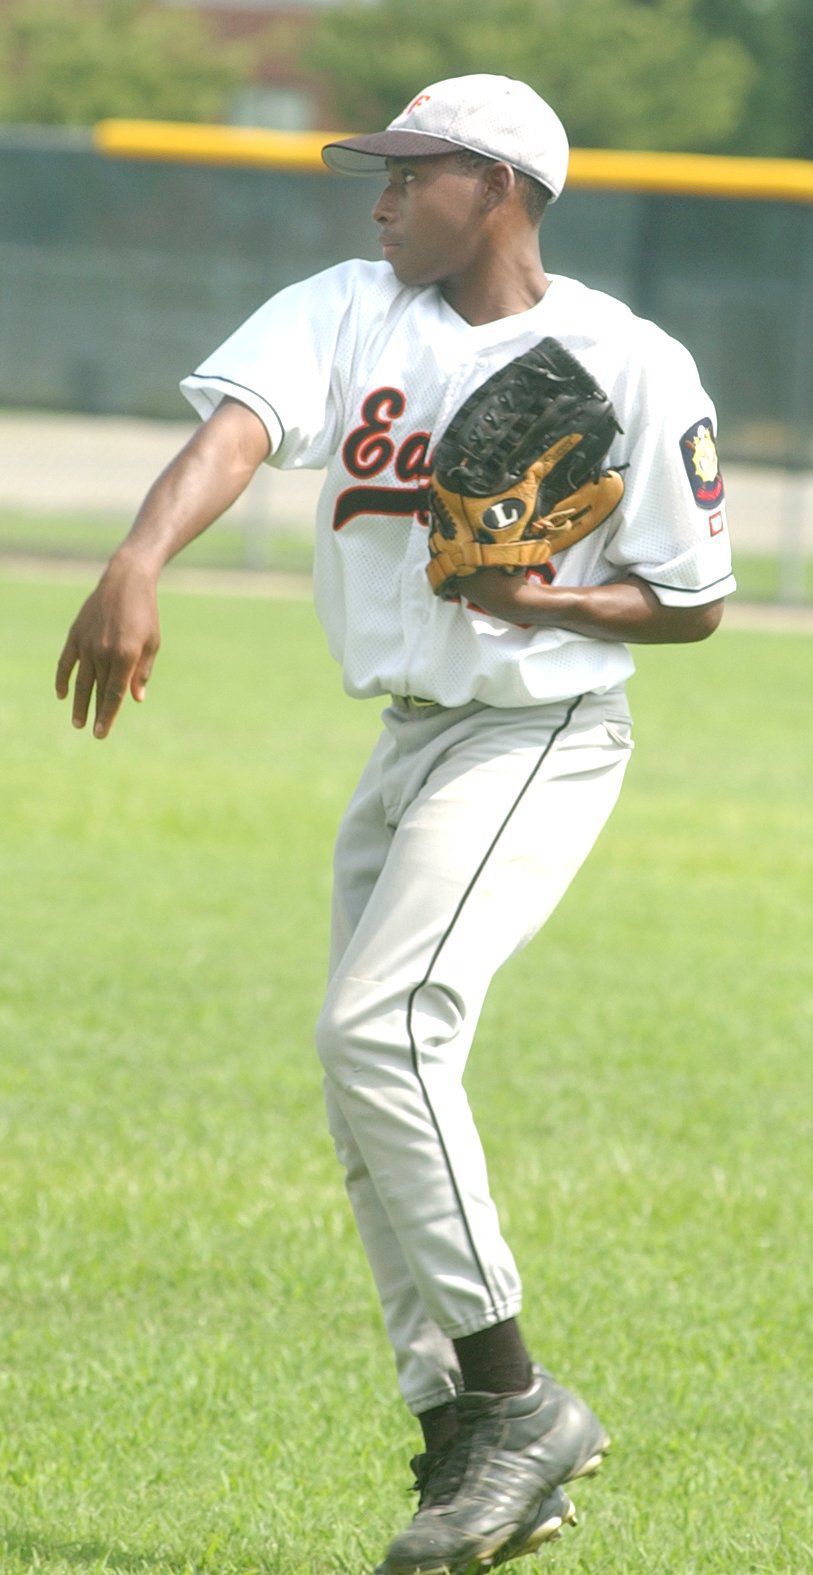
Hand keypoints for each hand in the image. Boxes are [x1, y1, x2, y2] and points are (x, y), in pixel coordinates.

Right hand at [55, 552, 160, 737]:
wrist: (125, 581)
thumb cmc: (145, 614)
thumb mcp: (151, 643)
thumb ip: (142, 673)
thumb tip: (135, 699)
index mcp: (126, 656)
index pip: (114, 694)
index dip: (107, 715)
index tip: (101, 733)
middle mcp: (104, 652)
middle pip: (97, 691)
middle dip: (95, 714)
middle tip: (93, 732)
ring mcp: (87, 643)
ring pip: (80, 681)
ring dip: (78, 703)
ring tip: (77, 722)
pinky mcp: (75, 635)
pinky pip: (65, 663)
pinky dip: (62, 679)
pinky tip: (62, 694)